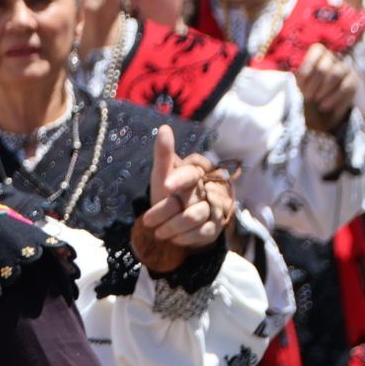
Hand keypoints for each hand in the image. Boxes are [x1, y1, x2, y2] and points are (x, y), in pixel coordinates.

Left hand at [139, 127, 235, 251]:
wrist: (175, 222)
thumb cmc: (168, 194)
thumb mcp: (161, 175)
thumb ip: (163, 154)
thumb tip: (164, 128)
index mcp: (197, 171)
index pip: (192, 172)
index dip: (179, 178)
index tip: (165, 186)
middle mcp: (209, 188)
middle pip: (189, 201)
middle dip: (165, 212)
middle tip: (148, 221)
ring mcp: (215, 207)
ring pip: (193, 218)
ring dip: (171, 227)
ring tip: (158, 232)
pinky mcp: (216, 226)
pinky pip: (202, 232)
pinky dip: (183, 237)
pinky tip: (173, 238)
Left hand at [295, 43, 357, 131]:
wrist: (323, 104)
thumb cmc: (309, 88)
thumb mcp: (301, 82)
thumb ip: (301, 76)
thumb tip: (297, 73)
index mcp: (319, 53)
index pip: (317, 50)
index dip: (307, 68)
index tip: (299, 85)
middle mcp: (334, 57)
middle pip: (323, 67)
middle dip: (313, 85)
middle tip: (308, 97)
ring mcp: (345, 68)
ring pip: (336, 74)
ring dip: (324, 91)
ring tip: (318, 102)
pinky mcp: (353, 80)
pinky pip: (346, 87)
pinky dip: (334, 98)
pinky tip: (327, 107)